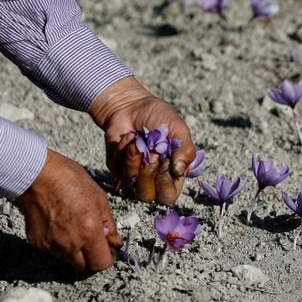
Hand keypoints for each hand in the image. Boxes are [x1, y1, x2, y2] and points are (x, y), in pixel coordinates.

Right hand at [16, 149, 120, 271]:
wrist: (37, 175)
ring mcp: (51, 245)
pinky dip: (60, 244)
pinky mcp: (37, 242)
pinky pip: (54, 251)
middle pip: (85, 267)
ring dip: (76, 251)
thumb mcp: (101, 199)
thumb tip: (114, 241)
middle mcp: (69, 243)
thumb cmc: (70, 181)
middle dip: (92, 258)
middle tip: (94, 242)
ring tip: (75, 228)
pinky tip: (60, 225)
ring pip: (69, 259)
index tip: (109, 251)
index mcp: (89, 231)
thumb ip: (109, 225)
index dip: (108, 258)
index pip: (101, 263)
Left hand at [89, 76, 195, 204]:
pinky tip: (130, 136)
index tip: (166, 159)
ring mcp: (133, 175)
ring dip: (135, 159)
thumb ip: (185, 150)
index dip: (166, 182)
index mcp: (171, 175)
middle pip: (148, 196)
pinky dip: (124, 149)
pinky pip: (118, 168)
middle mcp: (152, 179)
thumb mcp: (179, 130)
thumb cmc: (159, 117)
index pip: (168, 196)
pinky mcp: (116, 167)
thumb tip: (180, 172)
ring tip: (138, 139)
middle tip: (152, 152)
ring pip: (131, 183)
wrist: (133, 104)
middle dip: (148, 173)